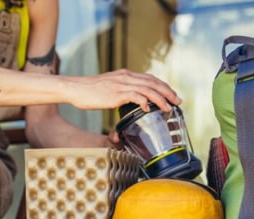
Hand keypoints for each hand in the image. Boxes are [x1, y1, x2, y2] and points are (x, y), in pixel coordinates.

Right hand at [65, 69, 181, 112]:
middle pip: (153, 82)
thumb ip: (121, 92)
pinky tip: (149, 109)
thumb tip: (130, 101)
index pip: (150, 78)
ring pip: (148, 89)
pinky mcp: (116, 93)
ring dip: (161, 99)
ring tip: (169, 107)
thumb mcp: (108, 88)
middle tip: (178, 102)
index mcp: (126, 75)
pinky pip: (135, 96)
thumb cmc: (89, 91)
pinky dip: (145, 102)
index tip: (172, 95)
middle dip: (168, 92)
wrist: (75, 88)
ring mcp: (121, 84)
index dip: (164, 86)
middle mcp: (126, 77)